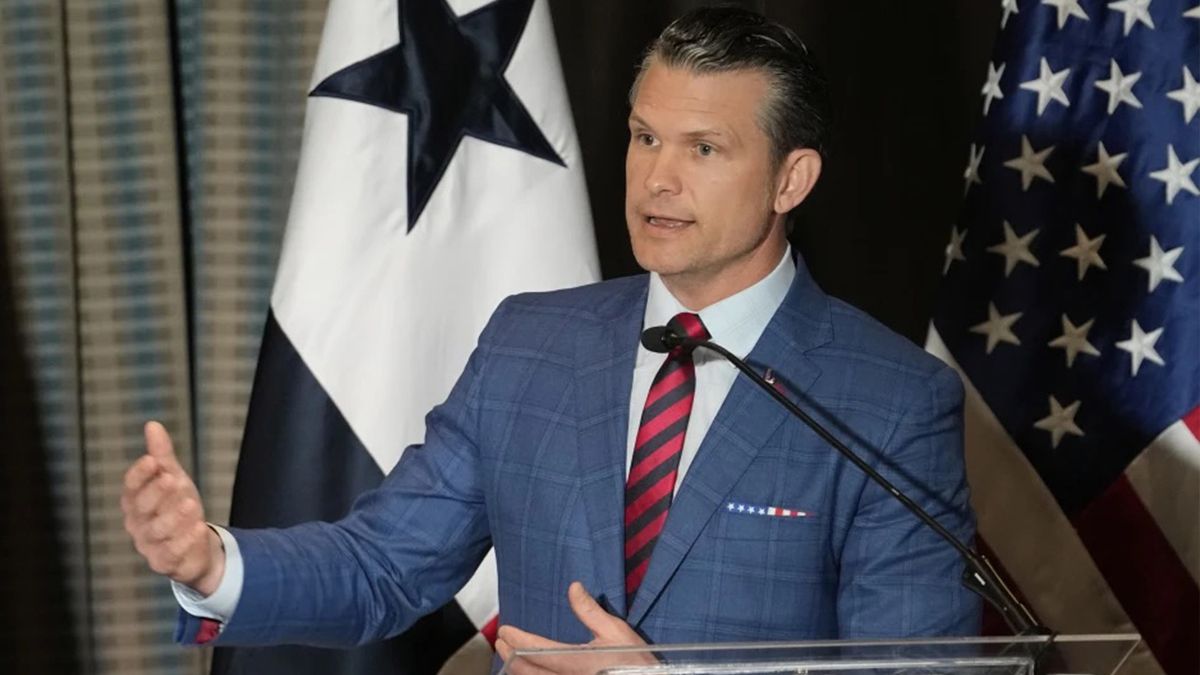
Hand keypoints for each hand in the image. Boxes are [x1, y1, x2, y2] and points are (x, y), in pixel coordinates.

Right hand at [121, 421, 224, 595]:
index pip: (131, 487)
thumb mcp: (173, 478)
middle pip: (142, 508)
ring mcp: (150, 544)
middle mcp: (138, 523)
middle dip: (156, 493)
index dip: (140, 474)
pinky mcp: (165, 562)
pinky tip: (199, 527)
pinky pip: (171, 554)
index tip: (152, 460)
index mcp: (136, 501)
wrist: (197, 543)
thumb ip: (162, 455)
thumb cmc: (178, 507)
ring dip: (174, 517)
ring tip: (191, 503)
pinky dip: (185, 541)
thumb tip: (152, 425)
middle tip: (173, 479)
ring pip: (157, 531)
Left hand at [495, 582, 655, 673]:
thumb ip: (590, 611)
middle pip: (529, 672)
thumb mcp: (616, 631)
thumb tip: (573, 587)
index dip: (517, 640)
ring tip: (511, 659)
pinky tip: (531, 673)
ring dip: (519, 671)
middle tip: (502, 643)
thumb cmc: (636, 661)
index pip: (537, 650)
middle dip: (511, 657)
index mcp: (578, 662)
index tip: (505, 630)